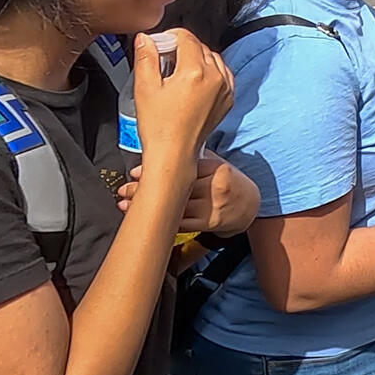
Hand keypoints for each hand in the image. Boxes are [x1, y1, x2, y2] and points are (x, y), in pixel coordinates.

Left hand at [120, 151, 258, 232]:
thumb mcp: (218, 165)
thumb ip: (196, 158)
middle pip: (175, 187)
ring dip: (148, 207)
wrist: (250, 207)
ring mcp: (213, 206)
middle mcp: (216, 186)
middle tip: (124, 189)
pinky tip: (145, 220)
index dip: (156, 170)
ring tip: (126, 205)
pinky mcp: (210, 223)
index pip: (182, 167)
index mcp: (217, 167)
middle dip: (145, 189)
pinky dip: (161, 221)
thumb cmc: (230, 183)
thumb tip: (161, 151)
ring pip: (175, 206)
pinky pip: (181, 222)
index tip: (135, 173)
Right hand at [132, 29, 233, 172]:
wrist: (173, 153)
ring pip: (213, 59)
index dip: (170, 37)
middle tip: (163, 60)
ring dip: (196, 58)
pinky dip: (209, 72)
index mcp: (195, 71)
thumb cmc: (159, 126)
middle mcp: (215, 77)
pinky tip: (193, 82)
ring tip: (176, 72)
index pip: (186, 38)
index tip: (158, 45)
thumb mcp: (145, 87)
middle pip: (200, 47)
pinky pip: (222, 74)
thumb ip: (146, 58)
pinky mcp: (228, 99)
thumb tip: (145, 39)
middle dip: (181, 48)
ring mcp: (225, 89)